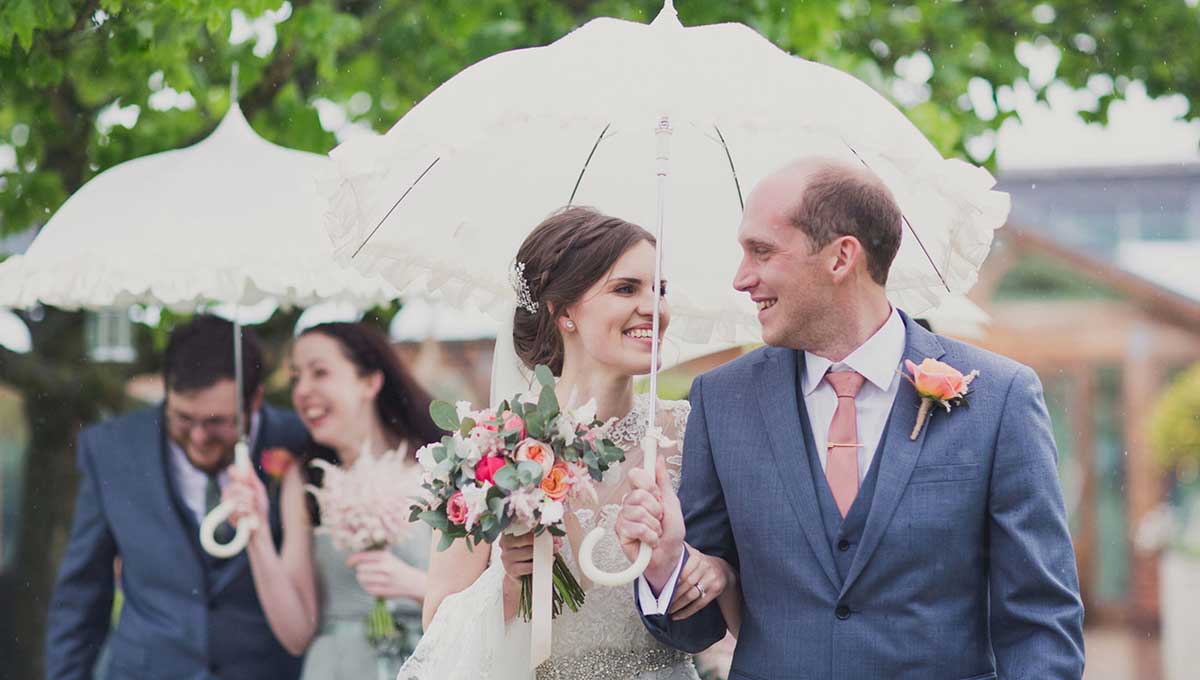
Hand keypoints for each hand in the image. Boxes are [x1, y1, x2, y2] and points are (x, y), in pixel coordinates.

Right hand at [223, 464, 267, 527]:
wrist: (259, 527)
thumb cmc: (259, 508)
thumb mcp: (258, 490)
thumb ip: (252, 478)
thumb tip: (246, 461)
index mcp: (238, 486)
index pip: (233, 472)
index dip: (235, 470)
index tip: (239, 469)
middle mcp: (230, 494)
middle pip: (235, 485)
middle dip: (247, 491)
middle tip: (253, 495)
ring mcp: (228, 505)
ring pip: (237, 497)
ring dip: (249, 502)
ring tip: (253, 509)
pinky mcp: (229, 516)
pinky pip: (238, 508)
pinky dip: (247, 511)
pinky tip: (249, 515)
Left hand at [346, 550, 425, 601]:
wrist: (411, 581)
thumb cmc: (396, 568)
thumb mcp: (388, 557)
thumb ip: (372, 556)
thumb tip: (353, 559)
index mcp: (385, 556)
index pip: (362, 556)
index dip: (352, 560)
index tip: (349, 563)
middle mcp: (385, 567)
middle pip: (360, 568)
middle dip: (359, 570)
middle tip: (365, 571)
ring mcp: (384, 580)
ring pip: (361, 578)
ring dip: (362, 578)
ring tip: (368, 578)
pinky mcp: (383, 591)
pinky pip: (366, 588)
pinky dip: (367, 587)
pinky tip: (373, 584)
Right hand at [498, 532, 562, 581]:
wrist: (521, 574)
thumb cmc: (528, 553)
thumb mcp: (535, 541)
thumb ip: (544, 534)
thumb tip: (556, 536)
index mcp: (508, 531)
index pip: (523, 525)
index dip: (538, 527)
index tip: (550, 529)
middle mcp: (504, 543)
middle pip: (526, 538)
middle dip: (543, 539)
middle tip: (556, 542)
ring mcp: (506, 557)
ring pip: (528, 552)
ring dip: (544, 551)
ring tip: (555, 550)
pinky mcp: (510, 570)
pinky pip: (528, 566)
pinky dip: (540, 564)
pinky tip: (550, 560)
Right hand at [615, 456, 683, 585]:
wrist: (669, 555)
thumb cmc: (671, 531)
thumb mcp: (672, 503)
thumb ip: (663, 481)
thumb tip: (657, 459)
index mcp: (642, 493)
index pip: (635, 475)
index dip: (647, 484)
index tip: (656, 493)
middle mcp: (630, 503)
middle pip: (638, 495)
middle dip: (655, 509)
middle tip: (659, 519)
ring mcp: (624, 517)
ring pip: (637, 512)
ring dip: (654, 525)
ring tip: (655, 532)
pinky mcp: (620, 532)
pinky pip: (636, 528)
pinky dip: (649, 536)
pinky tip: (650, 541)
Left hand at [668, 544, 734, 619]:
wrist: (724, 570)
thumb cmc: (701, 563)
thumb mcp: (693, 554)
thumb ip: (680, 552)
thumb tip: (659, 548)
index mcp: (697, 557)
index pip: (683, 571)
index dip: (673, 581)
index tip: (662, 588)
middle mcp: (706, 567)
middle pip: (687, 583)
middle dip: (674, 594)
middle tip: (662, 602)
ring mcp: (712, 580)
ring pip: (692, 595)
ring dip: (678, 605)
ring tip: (668, 610)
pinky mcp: (715, 591)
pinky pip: (699, 604)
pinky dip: (687, 612)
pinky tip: (677, 616)